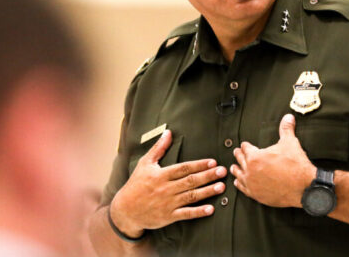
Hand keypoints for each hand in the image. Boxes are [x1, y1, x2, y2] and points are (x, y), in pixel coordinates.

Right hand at [110, 130, 226, 237]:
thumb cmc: (136, 184)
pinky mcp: (168, 216)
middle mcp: (166, 188)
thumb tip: (168, 132)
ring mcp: (168, 203)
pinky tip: (210, 209)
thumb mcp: (145, 164)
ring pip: (191, 196)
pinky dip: (198, 212)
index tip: (212, 162)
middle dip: (208, 176)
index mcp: (161, 175)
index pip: (183, 168)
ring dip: (207, 191)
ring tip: (221, 186)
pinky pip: (186, 214)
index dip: (199, 165)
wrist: (125, 210)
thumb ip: (158, 148)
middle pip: (190, 181)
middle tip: (223, 171)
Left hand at [230, 114, 315, 207]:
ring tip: (234, 167)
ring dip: (236, 170)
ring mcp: (252, 184)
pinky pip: (243, 188)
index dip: (246, 145)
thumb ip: (286, 129)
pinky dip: (240, 184)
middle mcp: (250, 171)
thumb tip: (288, 117)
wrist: (303, 188)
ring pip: (239, 175)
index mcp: (255, 157)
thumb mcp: (290, 143)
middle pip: (240, 160)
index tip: (244, 144)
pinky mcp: (256, 195)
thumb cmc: (296, 165)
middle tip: (237, 152)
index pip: (246, 148)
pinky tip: (238, 182)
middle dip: (239, 155)